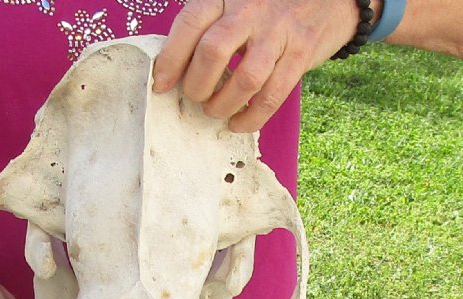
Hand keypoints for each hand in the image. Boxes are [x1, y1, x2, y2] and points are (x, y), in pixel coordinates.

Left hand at [153, 0, 361, 131]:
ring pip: (244, 79)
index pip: (190, 23)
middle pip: (212, 52)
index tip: (162, 84)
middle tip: (196, 97)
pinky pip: (272, 95)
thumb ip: (210, 26)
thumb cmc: (271, 6)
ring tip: (216, 111)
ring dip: (223, 105)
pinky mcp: (300, 52)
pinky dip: (251, 117)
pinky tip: (239, 122)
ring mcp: (278, 30)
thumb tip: (174, 68)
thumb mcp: (237, 3)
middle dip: (197, 85)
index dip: (171, 58)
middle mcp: (251, 8)